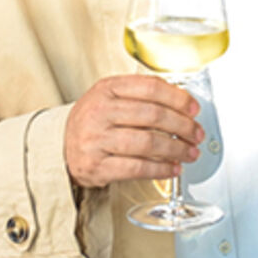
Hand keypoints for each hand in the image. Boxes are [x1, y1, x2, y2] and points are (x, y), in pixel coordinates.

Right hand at [64, 75, 203, 189]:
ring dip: (176, 149)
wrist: (61, 146)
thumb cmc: (94, 120)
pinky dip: (160, 170)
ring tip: (189, 152)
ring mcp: (96, 139)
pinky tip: (172, 168)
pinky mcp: (97, 166)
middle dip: (183, 126)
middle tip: (196, 134)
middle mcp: (100, 111)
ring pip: (148, 143)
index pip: (151, 88)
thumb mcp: (110, 96)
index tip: (194, 109)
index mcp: (107, 89)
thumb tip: (182, 103)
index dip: (178, 98)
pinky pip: (137, 168)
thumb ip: (141, 95)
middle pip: (153, 115)